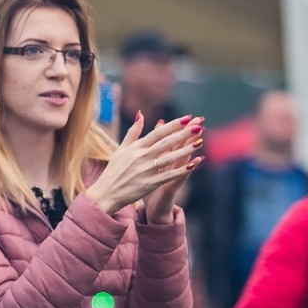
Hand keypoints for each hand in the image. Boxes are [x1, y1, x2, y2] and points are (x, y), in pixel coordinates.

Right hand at [87, 113, 201, 215]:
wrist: (106, 193)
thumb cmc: (114, 170)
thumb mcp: (121, 148)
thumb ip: (133, 131)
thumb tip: (141, 114)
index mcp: (136, 147)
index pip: (158, 133)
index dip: (173, 125)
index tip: (187, 118)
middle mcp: (142, 157)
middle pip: (166, 143)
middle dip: (183, 134)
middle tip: (198, 126)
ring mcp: (146, 170)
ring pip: (170, 158)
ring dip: (186, 150)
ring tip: (200, 142)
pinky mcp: (149, 184)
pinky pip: (168, 175)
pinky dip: (181, 170)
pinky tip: (193, 165)